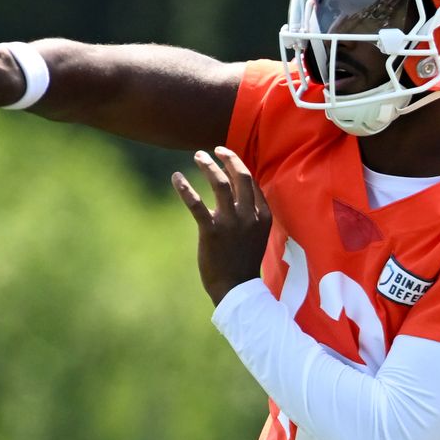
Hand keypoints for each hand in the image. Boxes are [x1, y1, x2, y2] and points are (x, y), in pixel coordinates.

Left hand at [171, 147, 270, 304]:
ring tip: (198, 157)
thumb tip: (233, 197)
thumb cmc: (243, 262)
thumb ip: (250, 215)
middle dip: (228, 158)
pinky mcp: (211, 231)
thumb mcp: (256, 236)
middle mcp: (249, 216)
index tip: (227, 157)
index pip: (252, 182)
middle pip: (241, 177)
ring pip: (221, 184)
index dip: (239, 166)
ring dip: (209, 166)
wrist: (237, 289)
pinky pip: (196, 204)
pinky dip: (184, 188)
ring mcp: (232, 223)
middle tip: (215, 150)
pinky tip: (176, 178)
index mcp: (263, 216)